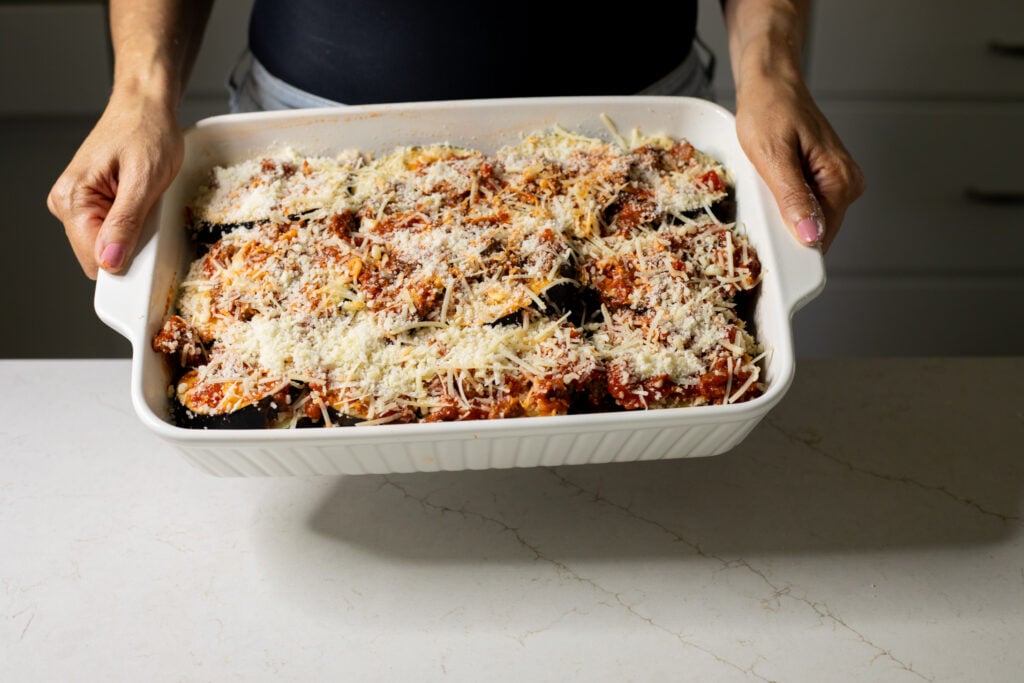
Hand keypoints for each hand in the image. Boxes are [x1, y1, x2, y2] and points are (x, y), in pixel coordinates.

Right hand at [47, 91, 183, 278]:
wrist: (146, 106)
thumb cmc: (148, 132)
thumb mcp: (145, 180)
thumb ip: (126, 223)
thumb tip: (109, 261)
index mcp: (72, 198)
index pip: (93, 259)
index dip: (125, 260)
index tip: (147, 243)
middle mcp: (66, 203)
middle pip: (99, 255)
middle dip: (129, 244)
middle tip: (149, 212)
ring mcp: (77, 203)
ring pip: (107, 245)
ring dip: (133, 233)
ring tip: (145, 202)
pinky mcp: (91, 202)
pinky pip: (112, 231)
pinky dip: (133, 224)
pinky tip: (140, 201)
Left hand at [734, 77, 863, 252]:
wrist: (771, 83)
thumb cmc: (769, 110)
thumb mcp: (772, 155)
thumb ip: (793, 197)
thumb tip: (811, 234)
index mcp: (840, 181)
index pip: (821, 238)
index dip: (790, 248)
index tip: (763, 246)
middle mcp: (847, 185)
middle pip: (815, 232)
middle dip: (784, 230)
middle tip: (757, 205)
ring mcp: (837, 183)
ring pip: (807, 221)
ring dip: (782, 216)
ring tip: (763, 189)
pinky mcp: (823, 179)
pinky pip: (803, 206)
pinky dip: (783, 203)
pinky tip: (770, 186)